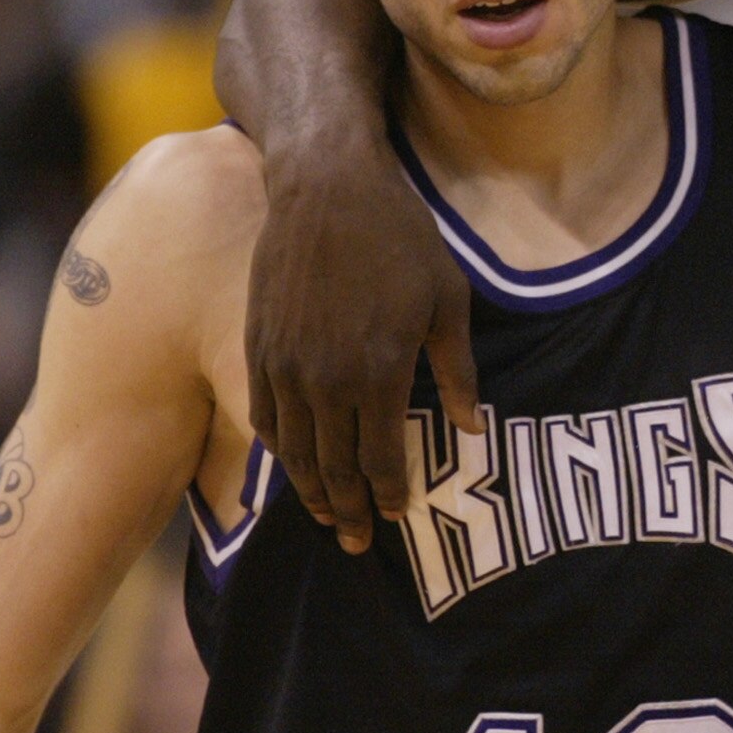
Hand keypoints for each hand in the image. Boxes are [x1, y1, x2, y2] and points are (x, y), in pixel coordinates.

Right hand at [247, 125, 481, 551]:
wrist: (327, 188)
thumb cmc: (400, 238)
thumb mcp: (448, 301)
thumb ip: (458, 372)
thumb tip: (475, 430)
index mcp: (378, 373)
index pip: (381, 459)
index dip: (389, 495)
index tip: (396, 519)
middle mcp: (326, 380)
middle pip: (333, 467)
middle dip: (346, 511)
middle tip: (354, 544)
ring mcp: (285, 365)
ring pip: (294, 450)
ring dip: (308, 490)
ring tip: (322, 516)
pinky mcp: (258, 346)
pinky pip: (264, 416)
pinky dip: (277, 449)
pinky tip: (290, 463)